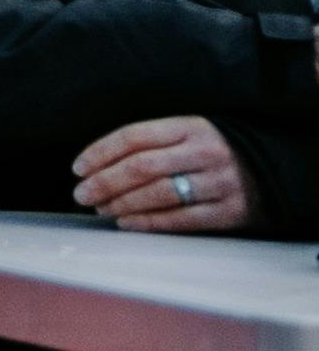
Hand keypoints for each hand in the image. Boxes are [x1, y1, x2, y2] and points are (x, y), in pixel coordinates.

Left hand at [80, 115, 255, 234]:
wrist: (272, 171)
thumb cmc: (213, 152)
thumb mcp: (186, 134)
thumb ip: (150, 144)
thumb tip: (97, 166)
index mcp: (188, 127)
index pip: (133, 137)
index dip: (100, 152)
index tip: (78, 168)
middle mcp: (203, 152)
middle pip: (141, 167)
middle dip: (104, 182)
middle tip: (82, 194)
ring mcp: (219, 182)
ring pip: (158, 194)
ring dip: (122, 204)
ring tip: (101, 209)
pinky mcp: (230, 211)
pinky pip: (181, 219)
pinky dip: (148, 222)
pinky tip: (127, 223)